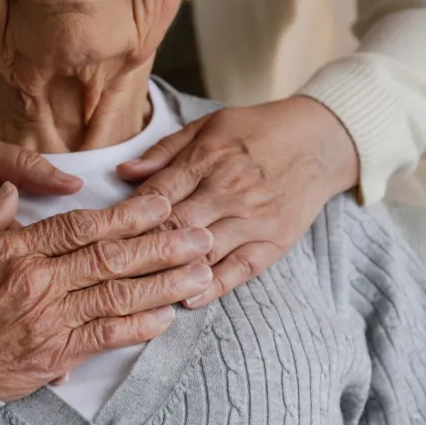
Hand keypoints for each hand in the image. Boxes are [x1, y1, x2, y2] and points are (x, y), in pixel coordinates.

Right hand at [0, 183, 213, 401]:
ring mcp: (47, 323)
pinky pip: (103, 339)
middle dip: (162, 244)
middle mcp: (38, 283)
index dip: (127, 215)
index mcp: (13, 250)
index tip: (159, 205)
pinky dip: (137, 328)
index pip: (82, 226)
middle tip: (199, 234)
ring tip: (200, 272)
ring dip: (163, 283)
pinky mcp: (50, 358)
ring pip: (117, 297)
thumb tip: (15, 194)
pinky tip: (166, 317)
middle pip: (112, 258)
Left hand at [118, 96, 358, 306]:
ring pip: (203, 250)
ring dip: (170, 270)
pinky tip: (187, 298)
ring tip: (138, 290)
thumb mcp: (209, 125)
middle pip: (175, 225)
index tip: (104, 234)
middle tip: (110, 268)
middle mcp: (230, 189)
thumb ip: (164, 151)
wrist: (321, 139)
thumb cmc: (256, 131)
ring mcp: (254, 217)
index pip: (157, 194)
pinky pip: (240, 269)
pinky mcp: (276, 240)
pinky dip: (212, 286)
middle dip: (140, 248)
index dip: (127, 216)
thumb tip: (123, 173)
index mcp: (208, 157)